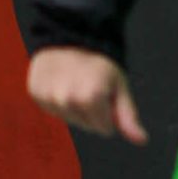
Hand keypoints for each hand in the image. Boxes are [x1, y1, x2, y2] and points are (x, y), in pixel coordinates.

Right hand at [27, 45, 146, 143]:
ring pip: (68, 119)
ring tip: (76, 84)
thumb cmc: (100, 64)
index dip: (109, 113)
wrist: (70, 38)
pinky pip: (52, 110)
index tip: (105, 93)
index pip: (104, 129)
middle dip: (93, 112)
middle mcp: (66, 99)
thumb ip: (128, 117)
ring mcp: (48, 96)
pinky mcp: (35, 93)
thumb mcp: (120, 88)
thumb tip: (142, 140)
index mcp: (90, 97)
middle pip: (86, 126)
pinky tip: (62, 84)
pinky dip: (58, 102)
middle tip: (90, 87)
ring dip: (75, 108)